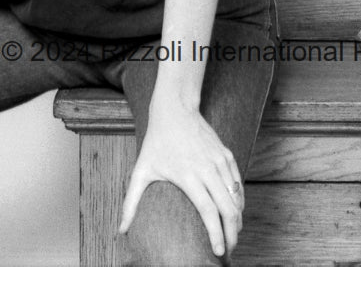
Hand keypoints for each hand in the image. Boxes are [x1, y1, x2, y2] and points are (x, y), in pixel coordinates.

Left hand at [119, 94, 243, 256]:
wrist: (175, 110)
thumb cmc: (156, 142)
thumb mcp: (141, 171)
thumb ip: (130, 203)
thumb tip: (121, 229)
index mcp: (189, 176)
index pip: (209, 211)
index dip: (216, 234)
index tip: (217, 251)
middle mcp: (208, 169)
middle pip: (228, 208)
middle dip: (231, 233)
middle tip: (229, 251)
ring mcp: (220, 161)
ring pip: (236, 196)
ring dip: (237, 219)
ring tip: (232, 236)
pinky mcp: (226, 155)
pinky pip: (238, 183)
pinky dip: (239, 201)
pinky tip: (236, 213)